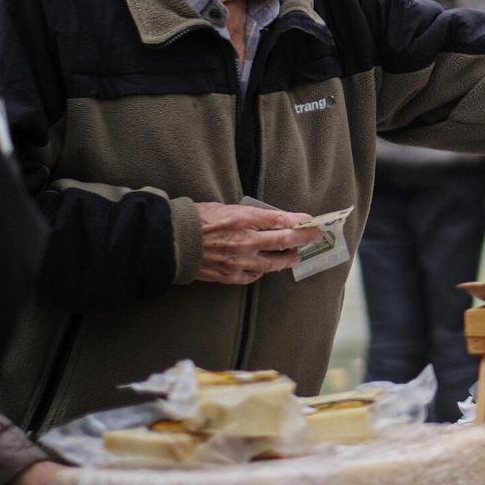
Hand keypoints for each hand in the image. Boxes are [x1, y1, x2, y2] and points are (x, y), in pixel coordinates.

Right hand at [193, 201, 318, 284]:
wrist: (170, 242)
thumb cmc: (196, 220)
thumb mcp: (225, 208)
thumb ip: (250, 216)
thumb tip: (274, 221)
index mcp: (243, 219)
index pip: (280, 220)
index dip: (299, 221)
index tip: (310, 221)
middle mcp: (245, 240)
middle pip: (284, 240)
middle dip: (303, 238)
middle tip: (314, 237)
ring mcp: (239, 260)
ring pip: (274, 263)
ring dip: (287, 259)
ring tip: (294, 256)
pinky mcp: (230, 275)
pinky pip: (254, 275)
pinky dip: (261, 270)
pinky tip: (263, 267)